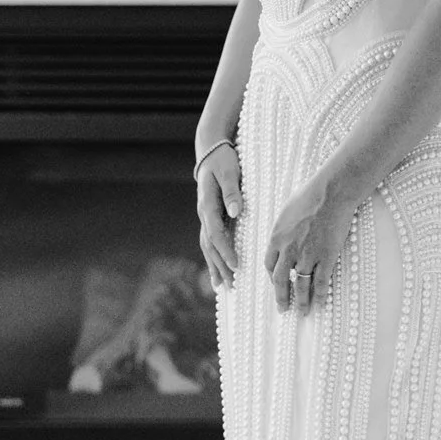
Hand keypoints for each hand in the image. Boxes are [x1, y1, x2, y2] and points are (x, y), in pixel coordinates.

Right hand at [196, 144, 242, 289]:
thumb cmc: (223, 160)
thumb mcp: (229, 171)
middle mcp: (204, 214)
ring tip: (222, 287)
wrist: (211, 152)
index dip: (226, 251)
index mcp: (207, 205)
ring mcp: (205, 217)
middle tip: (232, 285)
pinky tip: (218, 272)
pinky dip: (214, 258)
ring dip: (215, 267)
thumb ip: (231, 191)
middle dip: (220, 266)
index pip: (216, 234)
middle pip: (210, 246)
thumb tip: (235, 212)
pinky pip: (210, 242)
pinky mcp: (211, 218)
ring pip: (208, 247)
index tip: (236, 266)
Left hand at [264, 165, 361, 314]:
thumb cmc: (309, 196)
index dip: (273, 277)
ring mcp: (307, 255)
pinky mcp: (325, 257)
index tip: (278, 284)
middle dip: (281, 298)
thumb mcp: (286, 211)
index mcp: (276, 238)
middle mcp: (288, 250)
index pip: (270, 265)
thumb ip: (283, 228)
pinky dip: (320, 295)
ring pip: (301, 286)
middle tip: (283, 309)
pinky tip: (320, 303)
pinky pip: (320, 282)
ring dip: (301, 301)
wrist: (330, 193)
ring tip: (303, 312)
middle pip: (281, 281)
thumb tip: (283, 236)